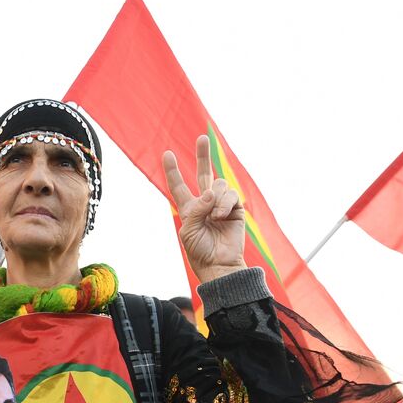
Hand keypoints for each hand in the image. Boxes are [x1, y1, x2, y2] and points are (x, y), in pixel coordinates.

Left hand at [162, 137, 247, 282]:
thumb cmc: (200, 251)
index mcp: (189, 209)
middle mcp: (205, 203)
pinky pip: (231, 195)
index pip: (179, 186)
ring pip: (219, 184)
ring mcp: (221, 204)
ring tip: (215, 217)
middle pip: (203, 173)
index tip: (167, 154)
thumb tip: (211, 191)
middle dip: (203, 155)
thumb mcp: (189, 230)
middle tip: (202, 138)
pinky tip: (222, 216)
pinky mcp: (236, 209)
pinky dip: (224, 204)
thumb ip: (197, 208)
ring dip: (215, 199)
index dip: (173, 171)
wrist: (219, 265)